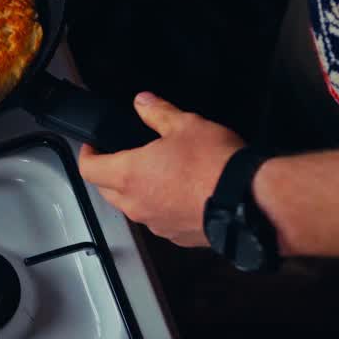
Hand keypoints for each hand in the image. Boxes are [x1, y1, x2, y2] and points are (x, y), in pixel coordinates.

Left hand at [78, 91, 244, 246]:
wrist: (251, 201)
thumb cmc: (216, 164)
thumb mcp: (186, 125)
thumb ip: (158, 112)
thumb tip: (143, 102)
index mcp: (130, 175)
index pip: (89, 169)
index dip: (87, 154)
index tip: (94, 146)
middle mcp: (138, 204)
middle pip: (106, 191)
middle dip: (108, 173)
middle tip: (121, 156)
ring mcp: (157, 224)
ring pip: (133, 208)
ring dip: (136, 192)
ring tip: (156, 173)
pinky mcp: (178, 237)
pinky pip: (159, 221)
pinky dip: (161, 207)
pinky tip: (180, 193)